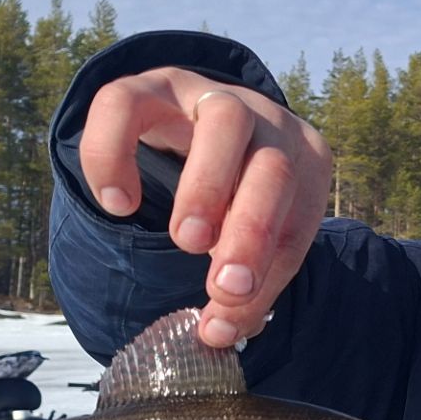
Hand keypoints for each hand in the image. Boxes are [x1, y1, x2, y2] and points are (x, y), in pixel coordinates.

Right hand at [78, 67, 331, 345]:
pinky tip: (117, 205)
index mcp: (304, 162)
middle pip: (274, 167)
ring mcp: (211, 94)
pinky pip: (128, 103)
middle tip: (222, 282)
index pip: (298, 219)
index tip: (233, 306)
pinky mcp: (152, 84)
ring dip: (207, 187)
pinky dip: (116, 154)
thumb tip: (217, 334)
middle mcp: (267, 122)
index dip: (269, 267)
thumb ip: (242, 285)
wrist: (198, 116)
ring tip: (186, 242)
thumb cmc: (235, 191)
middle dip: (252, 228)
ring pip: (225, 121)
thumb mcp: (249, 235)